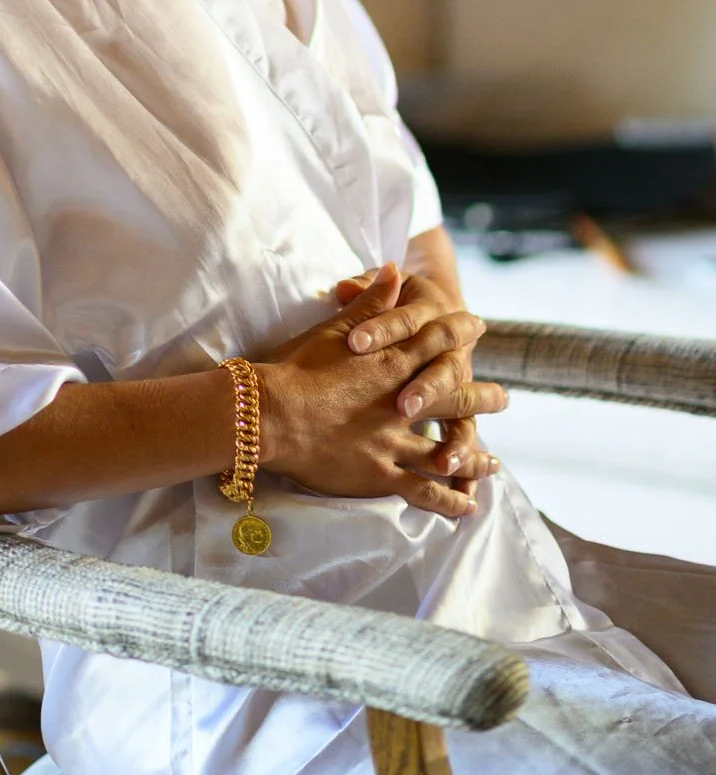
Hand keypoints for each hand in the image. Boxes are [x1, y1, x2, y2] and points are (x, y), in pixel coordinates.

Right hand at [256, 264, 501, 517]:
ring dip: (472, 454)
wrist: (270, 413)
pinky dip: (448, 500)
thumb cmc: (295, 367)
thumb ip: (371, 301)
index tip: (478, 327)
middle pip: (453, 396)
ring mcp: (393, 441)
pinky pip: (423, 491)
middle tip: (504, 398)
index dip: (459, 333)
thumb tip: (394, 268)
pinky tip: (466, 507)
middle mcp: (401, 401)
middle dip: (482, 397)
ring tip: (494, 464)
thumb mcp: (334, 327)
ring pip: (445, 449)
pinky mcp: (380, 474)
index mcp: (390, 362)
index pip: (435, 342)